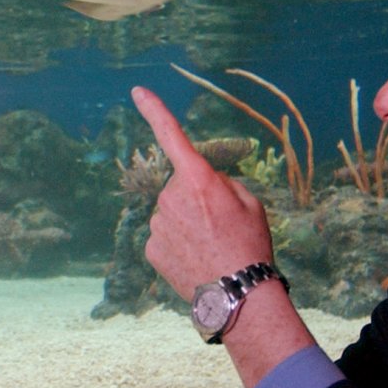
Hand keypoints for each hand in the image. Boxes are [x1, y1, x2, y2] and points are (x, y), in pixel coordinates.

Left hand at [131, 86, 276, 299]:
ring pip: (170, 213)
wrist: (238, 295)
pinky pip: (163, 236)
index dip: (154, 110)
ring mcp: (157, 224)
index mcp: (198, 179)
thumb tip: (203, 184)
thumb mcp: (250, 202)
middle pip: (179, 186)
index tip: (137, 92)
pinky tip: (195, 258)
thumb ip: (221, 183)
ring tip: (210, 245)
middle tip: (219, 224)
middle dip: (194, 198)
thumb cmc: (250, 245)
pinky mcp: (150, 248)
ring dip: (186, 223)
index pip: (172, 136)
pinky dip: (177, 244)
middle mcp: (171, 197)